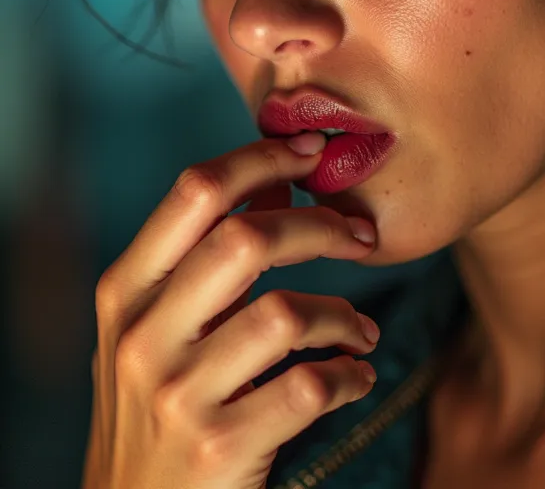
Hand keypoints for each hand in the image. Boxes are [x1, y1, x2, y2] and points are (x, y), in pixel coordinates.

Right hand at [80, 136, 378, 488]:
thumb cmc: (153, 410)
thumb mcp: (159, 329)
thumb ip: (208, 256)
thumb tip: (278, 182)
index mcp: (126, 292)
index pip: (195, 191)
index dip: (259, 157)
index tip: (310, 152)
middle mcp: (143, 337)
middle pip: (246, 238)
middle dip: (320, 224)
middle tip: (361, 235)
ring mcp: (179, 396)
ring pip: (286, 313)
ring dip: (343, 314)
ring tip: (360, 328)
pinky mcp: (222, 450)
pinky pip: (311, 388)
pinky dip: (348, 375)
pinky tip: (354, 376)